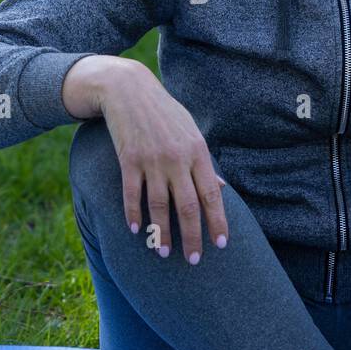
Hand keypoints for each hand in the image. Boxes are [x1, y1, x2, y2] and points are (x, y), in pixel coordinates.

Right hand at [66, 56, 228, 263]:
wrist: (129, 89)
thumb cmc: (165, 112)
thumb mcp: (191, 132)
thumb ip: (204, 163)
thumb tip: (221, 190)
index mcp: (197, 152)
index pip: (211, 194)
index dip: (217, 221)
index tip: (220, 244)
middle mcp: (177, 158)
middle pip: (187, 206)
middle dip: (191, 236)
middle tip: (194, 260)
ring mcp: (152, 160)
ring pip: (158, 205)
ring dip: (161, 232)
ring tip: (163, 252)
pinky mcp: (129, 159)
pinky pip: (132, 194)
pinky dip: (133, 214)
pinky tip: (136, 231)